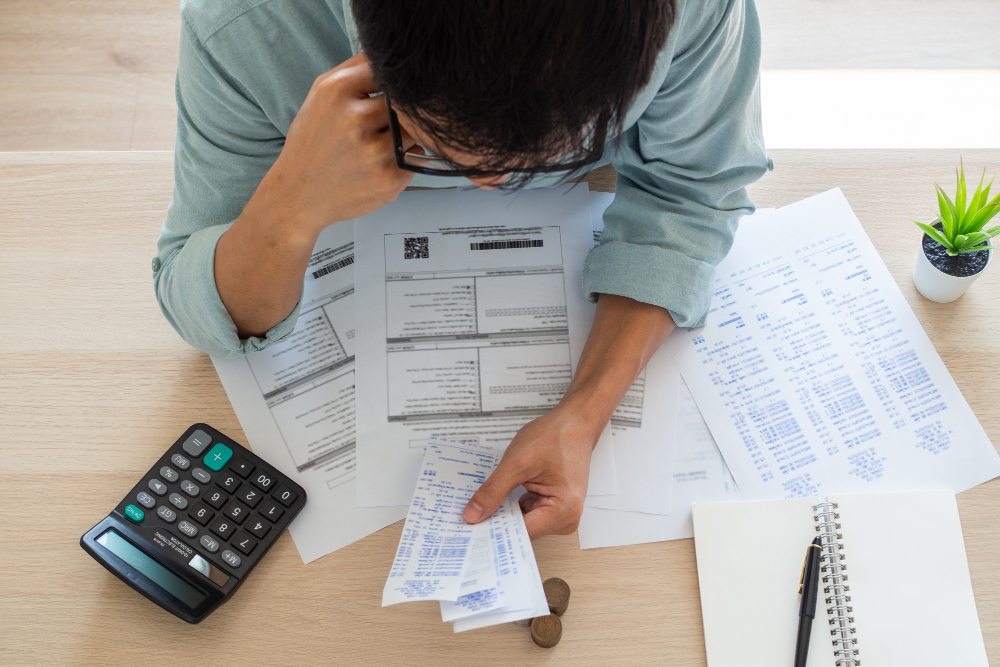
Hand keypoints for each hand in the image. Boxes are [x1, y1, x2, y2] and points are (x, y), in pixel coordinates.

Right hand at [246, 52, 413, 234]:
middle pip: (404, 101)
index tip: (387, 94)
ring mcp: (374, 151)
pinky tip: (379, 163)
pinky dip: (404, 158)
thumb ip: (356, 70)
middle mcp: (355, 119)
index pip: (387, 71)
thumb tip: (391, 55)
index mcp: (337, 91)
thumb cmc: (312, 142)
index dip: (391, 83)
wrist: (298, 194)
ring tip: (379, 143)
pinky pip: (414, 157)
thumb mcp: (321, 95)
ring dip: (405, 134)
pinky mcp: (388, 179)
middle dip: (398, 111)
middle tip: (381, 124)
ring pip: (413, 129)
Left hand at [463, 405, 598, 537]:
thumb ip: (493, 492)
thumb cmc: (556, 436)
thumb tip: (473, 516)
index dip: (494, 531)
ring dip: (505, 512)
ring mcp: (562, 513)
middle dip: (498, 521)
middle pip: (523, 531)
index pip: (522, 533)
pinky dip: (513, 506)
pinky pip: (528, 514)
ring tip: (487, 500)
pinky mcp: (555, 507)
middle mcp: (567, 517)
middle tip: (470, 515)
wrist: (575, 423)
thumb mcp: (517, 463)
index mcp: (564, 510)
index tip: (471, 530)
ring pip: (523, 522)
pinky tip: (502, 496)